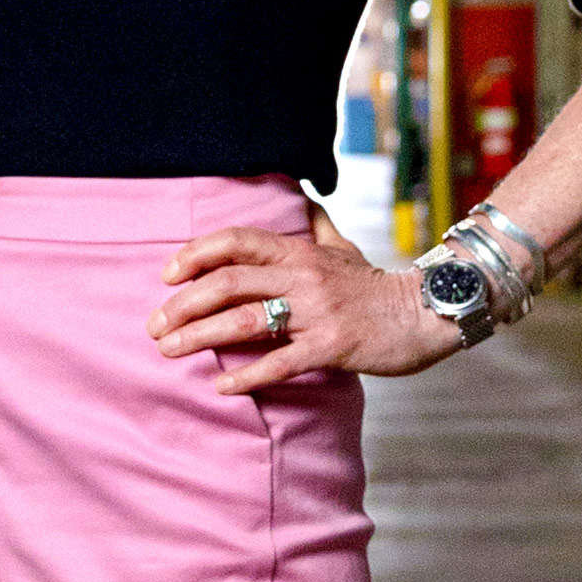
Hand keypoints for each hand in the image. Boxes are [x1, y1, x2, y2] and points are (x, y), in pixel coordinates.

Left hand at [147, 199, 464, 393]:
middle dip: (183, 304)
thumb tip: (302, 195)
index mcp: (300, 251)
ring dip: (200, 337)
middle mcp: (303, 276)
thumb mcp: (345, 247)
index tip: (166, 275)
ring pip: (245, 320)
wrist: (426, 314)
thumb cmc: (377, 286)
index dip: (196, 254)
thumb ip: (317, 225)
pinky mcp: (332, 346)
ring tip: (171, 351)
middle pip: (228, 282)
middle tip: (155, 326)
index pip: (237, 241)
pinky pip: (281, 362)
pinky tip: (221, 387)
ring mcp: (317, 312)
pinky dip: (247, 376)